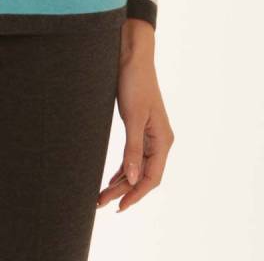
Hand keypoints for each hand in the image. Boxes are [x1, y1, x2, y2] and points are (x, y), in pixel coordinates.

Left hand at [97, 19, 173, 212]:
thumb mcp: (133, 117)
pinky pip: (134, 155)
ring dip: (121, 181)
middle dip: (123, 190)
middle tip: (100, 202)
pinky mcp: (140, 127)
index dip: (135, 195)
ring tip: (102, 195)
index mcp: (163, 140)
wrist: (132, 56)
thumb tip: (132, 178)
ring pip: (137, 167)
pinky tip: (112, 178)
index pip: (152, 178)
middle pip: (143, 175)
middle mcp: (160, 140)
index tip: (118, 207)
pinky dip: (123, 168)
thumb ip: (133, 149)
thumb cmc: (134, 83)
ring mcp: (151, 134)